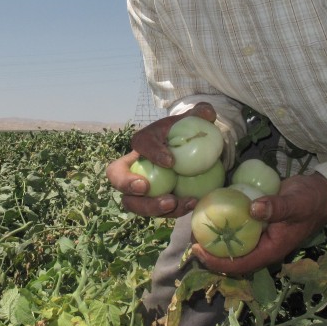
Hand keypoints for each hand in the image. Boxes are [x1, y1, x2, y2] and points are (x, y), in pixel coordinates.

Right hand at [105, 103, 217, 217]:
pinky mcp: (153, 204)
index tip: (171, 161)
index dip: (151, 153)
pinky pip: (157, 212)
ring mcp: (139, 190)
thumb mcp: (190, 122)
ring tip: (174, 203)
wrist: (186, 156)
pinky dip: (173, 211)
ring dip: (151, 206)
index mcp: (142, 143)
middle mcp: (133, 168)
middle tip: (147, 188)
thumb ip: (199, 114)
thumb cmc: (184, 137)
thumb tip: (208, 113)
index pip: (139, 144)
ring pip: (134, 203)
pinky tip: (191, 204)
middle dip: (128, 185)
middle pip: (118, 179)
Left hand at [191, 172, 326, 274]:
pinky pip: (237, 231)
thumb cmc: (310, 200)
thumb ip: (277, 207)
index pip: (240, 264)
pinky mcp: (257, 225)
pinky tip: (210, 214)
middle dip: (210, 253)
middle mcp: (263, 247)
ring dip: (214, 240)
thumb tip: (253, 209)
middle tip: (190, 238)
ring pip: (233, 245)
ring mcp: (260, 237)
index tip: (197, 249)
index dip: (216, 261)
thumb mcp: (295, 202)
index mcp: (271, 250)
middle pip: (232, 258)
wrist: (321, 192)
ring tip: (195, 227)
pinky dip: (224, 226)